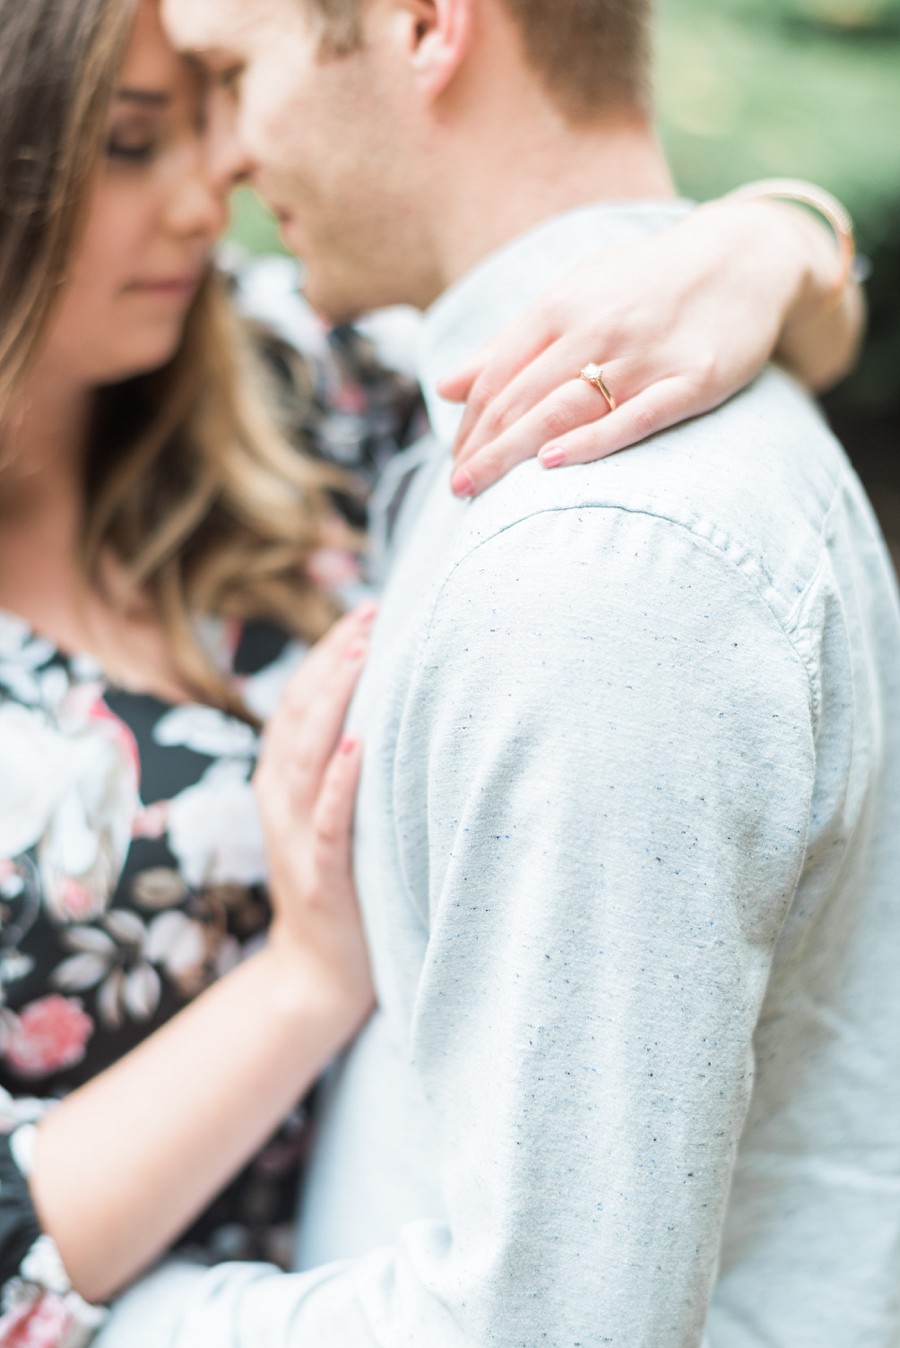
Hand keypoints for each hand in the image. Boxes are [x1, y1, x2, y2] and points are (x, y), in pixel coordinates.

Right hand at [254, 603, 376, 1029]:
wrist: (321, 973)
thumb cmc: (344, 882)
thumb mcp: (335, 812)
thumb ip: (344, 762)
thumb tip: (389, 700)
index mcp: (284, 780)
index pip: (299, 698)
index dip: (329, 651)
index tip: (369, 610)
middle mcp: (282, 800)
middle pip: (299, 715)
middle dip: (334, 660)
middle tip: (373, 615)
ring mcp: (298, 839)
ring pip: (307, 757)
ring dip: (334, 703)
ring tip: (363, 657)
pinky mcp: (322, 877)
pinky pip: (329, 823)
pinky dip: (340, 783)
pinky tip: (360, 747)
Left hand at [439, 198, 851, 497]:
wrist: (743, 257)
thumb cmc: (644, 285)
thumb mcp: (573, 297)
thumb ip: (510, 344)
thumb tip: (446, 388)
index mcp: (562, 306)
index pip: (498, 374)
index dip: (469, 422)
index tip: (454, 459)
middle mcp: (599, 327)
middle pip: (521, 397)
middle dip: (481, 447)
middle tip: (455, 489)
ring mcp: (647, 355)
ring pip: (564, 408)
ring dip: (511, 453)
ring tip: (477, 489)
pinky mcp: (694, 380)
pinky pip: (634, 417)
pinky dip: (589, 441)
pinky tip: (550, 463)